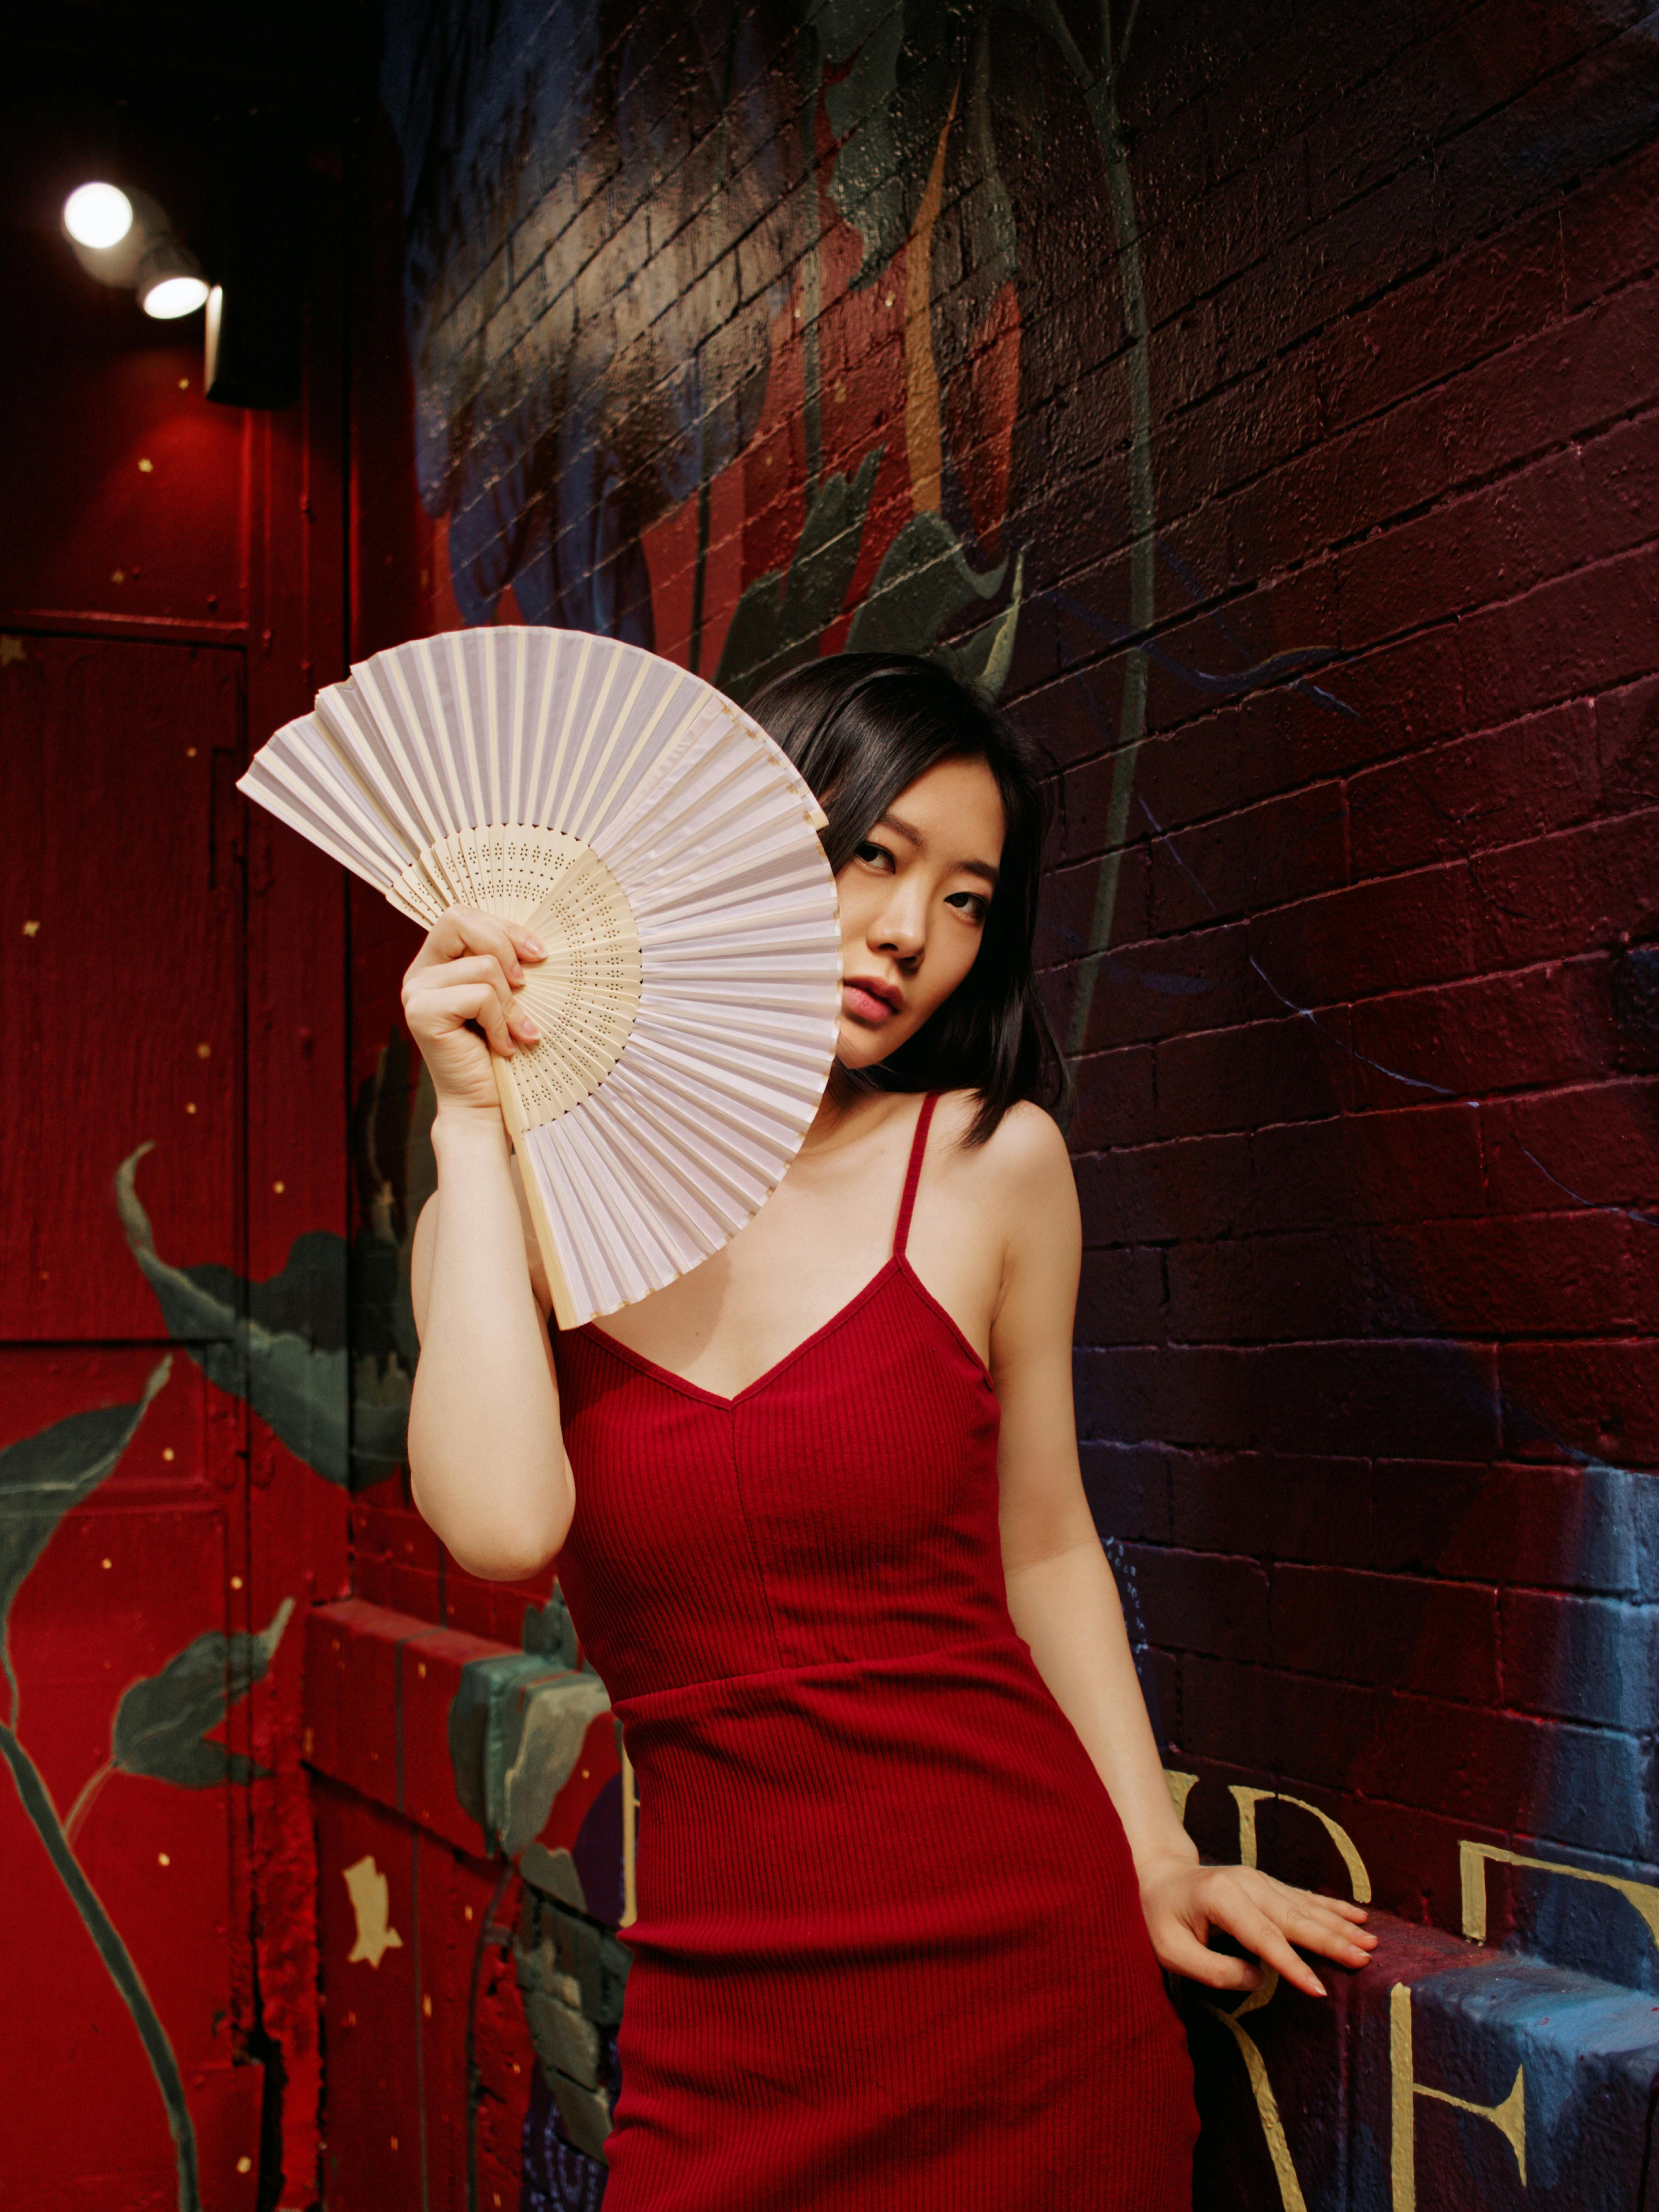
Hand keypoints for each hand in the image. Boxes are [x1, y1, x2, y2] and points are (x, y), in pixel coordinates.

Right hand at [402, 908, 545, 1119]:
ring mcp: (416, 993)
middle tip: (526, 984)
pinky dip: (502, 1022)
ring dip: (511, 1002)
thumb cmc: (501, 1050)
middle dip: (505, 947)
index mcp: (436, 962)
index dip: (504, 928)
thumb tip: (535, 941)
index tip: (537, 954)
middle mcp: (419, 973)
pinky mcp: (422, 1014)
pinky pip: (480, 996)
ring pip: (482, 965)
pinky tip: (503, 1047)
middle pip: (460, 920)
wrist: (485, 1106)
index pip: (463, 916)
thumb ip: (504, 963)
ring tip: (515, 1032)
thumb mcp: (507, 996)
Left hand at [1138, 1855, 1376, 1997]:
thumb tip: (1258, 1978)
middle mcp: (1246, 1883)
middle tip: (1365, 1959)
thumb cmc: (1158, 1917)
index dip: (1292, 1965)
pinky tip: (1358, 1914)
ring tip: (1371, 1941)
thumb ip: (1212, 1970)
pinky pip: (1304, 1897)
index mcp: (1222, 1898)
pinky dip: (1332, 1907)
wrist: (1156, 1874)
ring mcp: (1258, 1879)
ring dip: (1339, 1924)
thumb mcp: (1170, 1950)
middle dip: (1331, 1940)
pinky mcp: (1266, 1884)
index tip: (1319, 1989)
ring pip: (1306, 1906)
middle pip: (1294, 1918)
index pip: (1264, 1938)